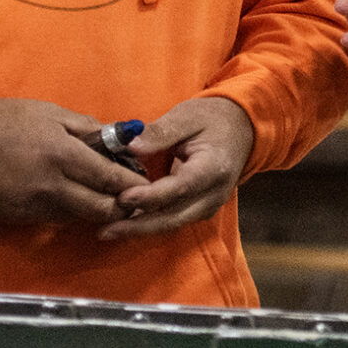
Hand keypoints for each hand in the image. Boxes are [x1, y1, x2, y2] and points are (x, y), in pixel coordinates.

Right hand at [0, 97, 145, 227]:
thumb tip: (118, 139)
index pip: (112, 180)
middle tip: (130, 198)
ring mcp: (35, 206)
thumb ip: (87, 129)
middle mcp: (53, 187)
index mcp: (64, 155)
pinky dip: (69, 211)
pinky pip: (55, 219)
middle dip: (121, 206)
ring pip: (79, 218)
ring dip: (95, 210)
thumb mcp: (50, 114)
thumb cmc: (4, 121)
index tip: (146, 185)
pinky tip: (71, 197)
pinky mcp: (20, 218)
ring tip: (103, 196)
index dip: (133, 186)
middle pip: (101, 209)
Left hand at [101, 95, 255, 239]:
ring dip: (140, 229)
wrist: (242, 129)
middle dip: (138, 226)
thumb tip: (128, 145)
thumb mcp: (187, 116)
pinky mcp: (200, 209)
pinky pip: (173, 220)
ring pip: (171, 224)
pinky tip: (125, 223)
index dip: (150, 196)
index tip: (122, 197)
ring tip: (107, 230)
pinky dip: (149, 223)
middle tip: (105, 229)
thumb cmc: (213, 119)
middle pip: (173, 217)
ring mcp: (209, 205)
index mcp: (213, 168)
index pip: (179, 188)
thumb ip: (159, 133)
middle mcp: (213, 194)